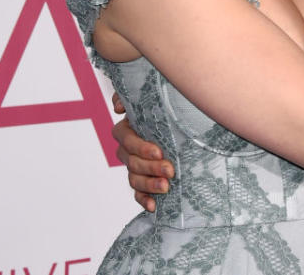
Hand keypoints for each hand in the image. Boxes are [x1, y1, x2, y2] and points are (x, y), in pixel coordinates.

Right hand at [111, 94, 173, 211]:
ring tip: (165, 187)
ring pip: (134, 178)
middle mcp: (128, 149)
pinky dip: (144, 200)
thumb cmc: (168, 113)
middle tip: (170, 170)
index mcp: (128, 129)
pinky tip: (153, 206)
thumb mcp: (154, 101)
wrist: (186, 130)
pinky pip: (138, 194)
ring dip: (149, 185)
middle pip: (132, 161)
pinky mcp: (143, 183)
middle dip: (151, 167)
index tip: (159, 152)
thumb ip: (131, 98)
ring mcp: (135, 167)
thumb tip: (117, 107)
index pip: (126, 139)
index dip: (140, 147)